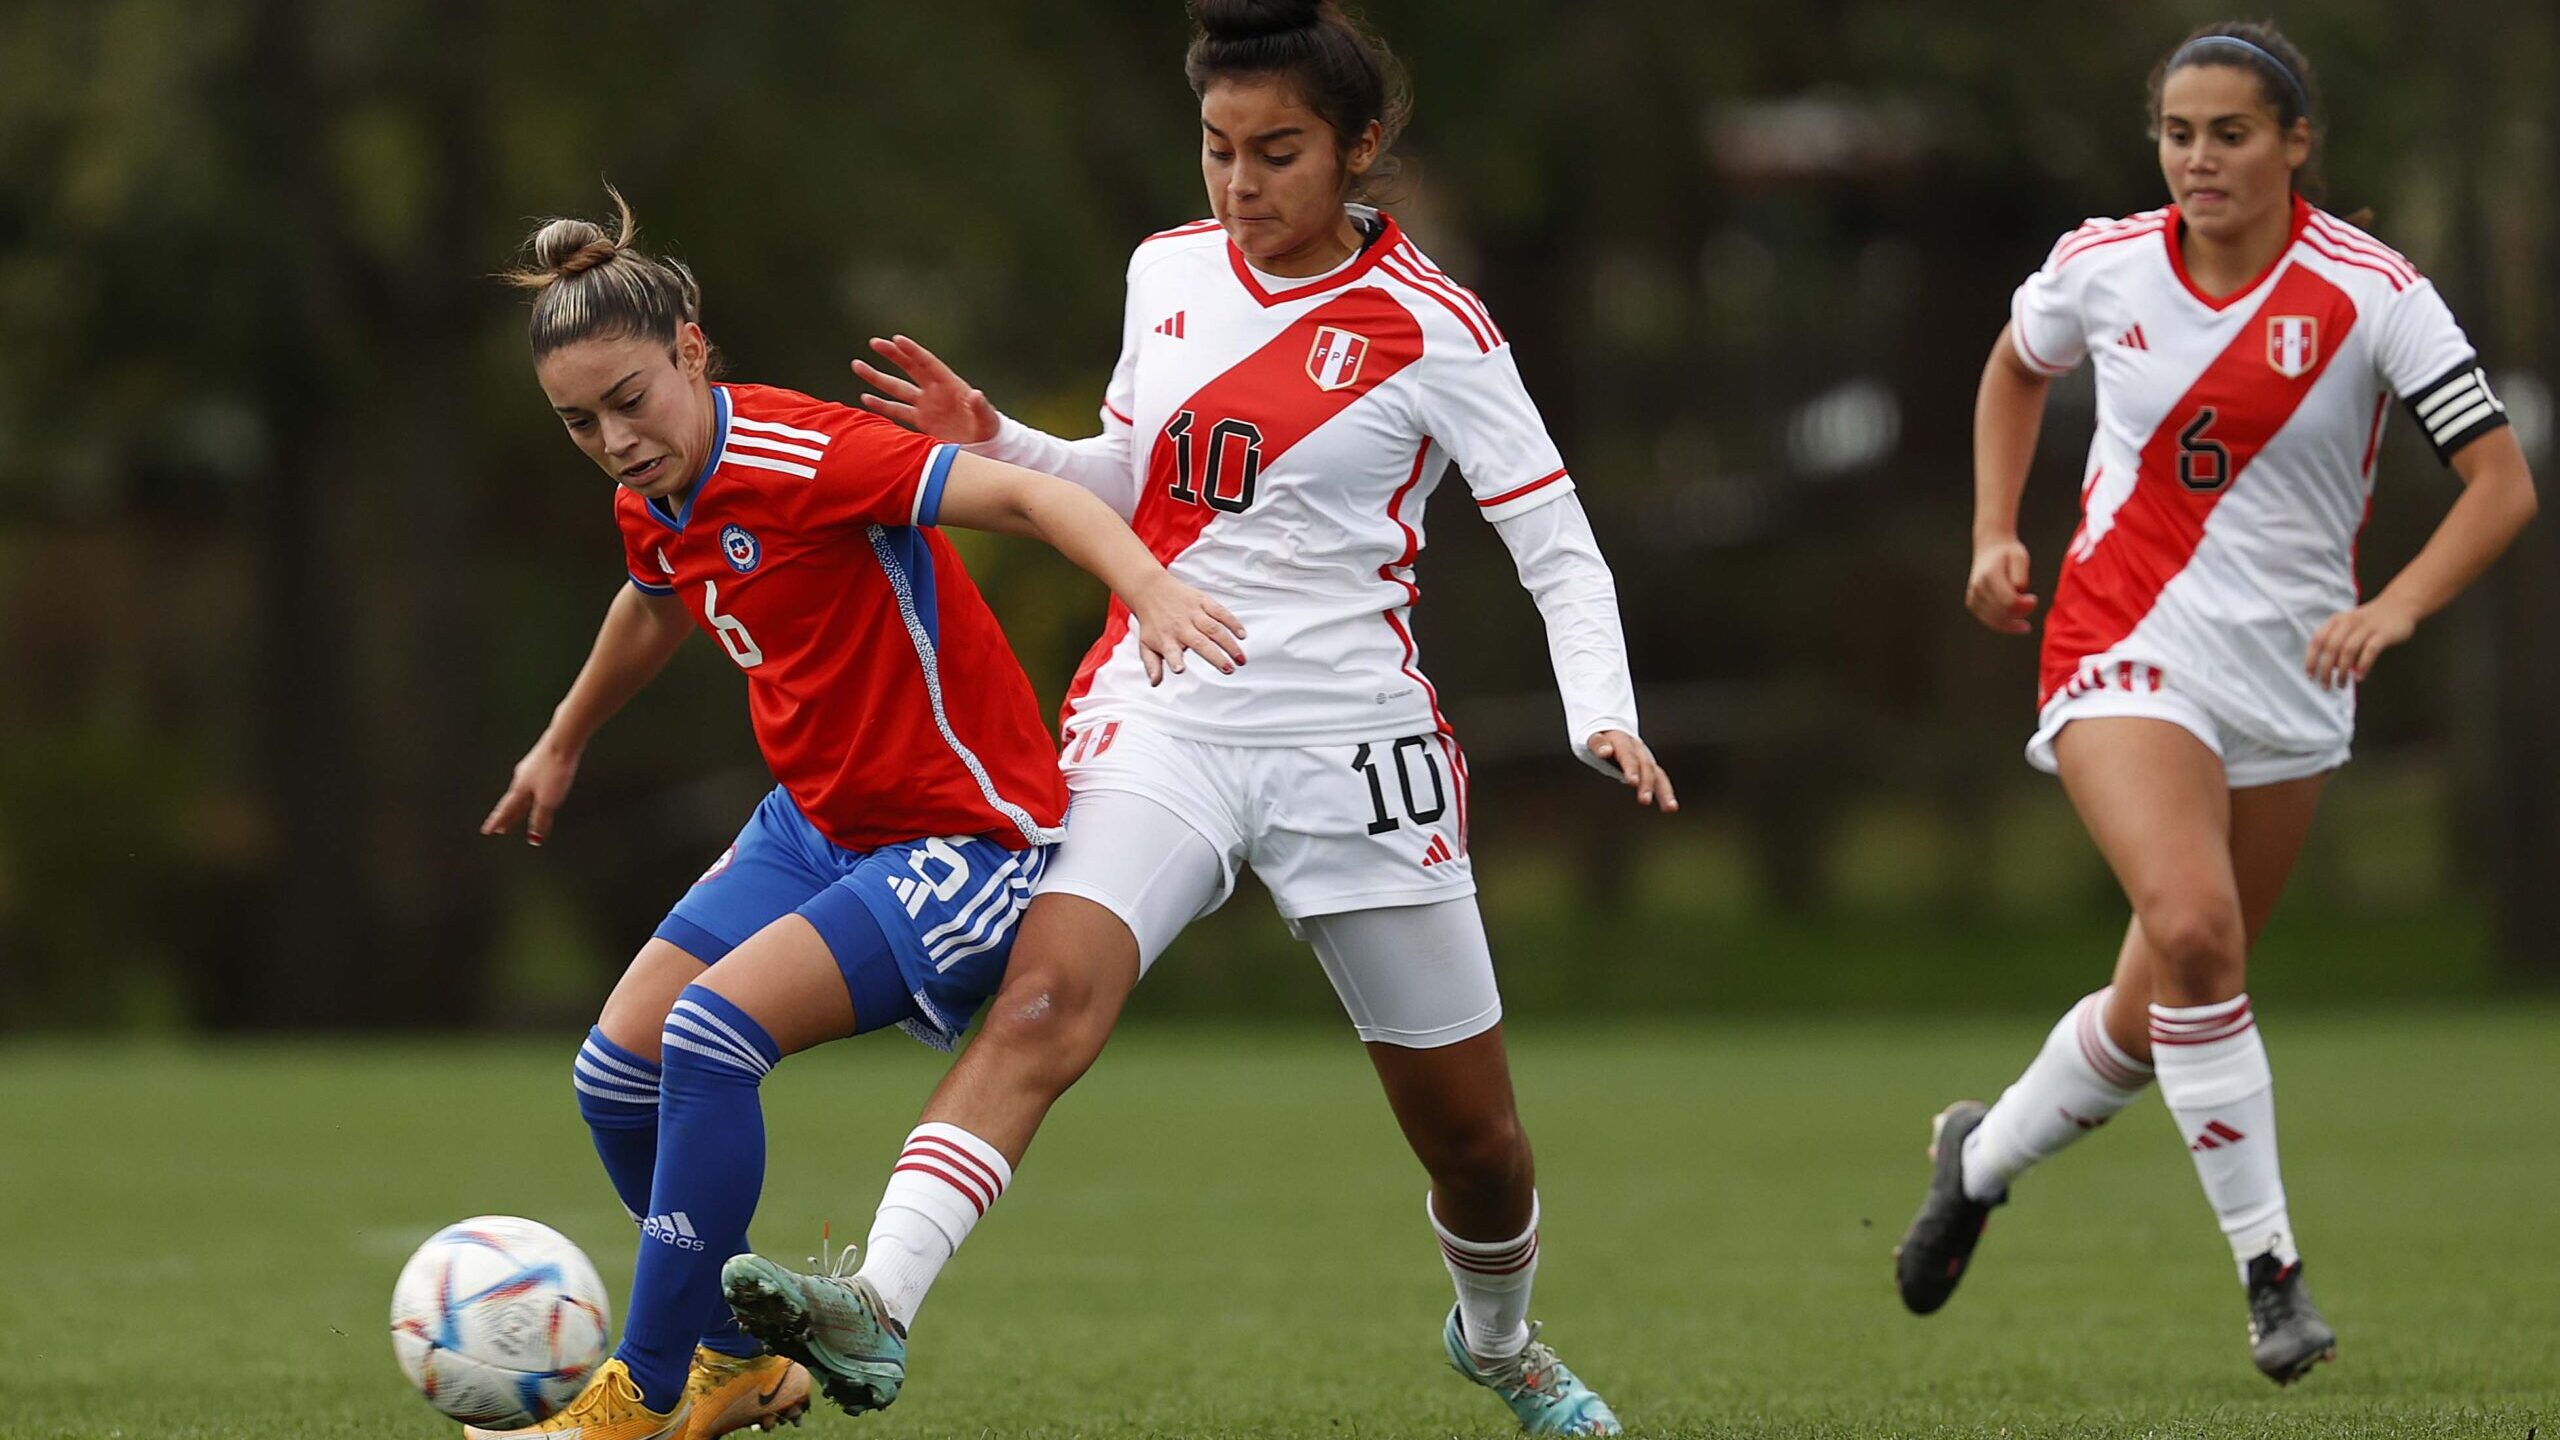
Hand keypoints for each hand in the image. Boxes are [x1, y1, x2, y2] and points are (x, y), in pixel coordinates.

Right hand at [481, 738, 580, 845]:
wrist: (563, 741)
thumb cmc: (554, 770)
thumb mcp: (548, 800)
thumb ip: (540, 818)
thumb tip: (534, 839)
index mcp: (520, 789)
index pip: (506, 811)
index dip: (498, 822)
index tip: (487, 832)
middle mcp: (522, 778)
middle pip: (513, 802)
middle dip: (508, 817)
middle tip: (501, 828)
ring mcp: (530, 767)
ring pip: (521, 790)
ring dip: (518, 803)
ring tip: (515, 809)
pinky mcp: (541, 759)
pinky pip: (532, 779)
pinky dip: (529, 789)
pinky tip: (534, 783)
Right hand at [851, 335, 1000, 443]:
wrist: (984, 446)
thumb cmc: (989, 428)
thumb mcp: (987, 418)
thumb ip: (981, 407)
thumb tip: (976, 394)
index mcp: (950, 385)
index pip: (927, 363)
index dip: (912, 352)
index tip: (896, 339)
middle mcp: (934, 391)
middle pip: (909, 368)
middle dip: (892, 355)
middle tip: (874, 342)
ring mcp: (926, 405)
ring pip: (897, 388)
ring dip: (878, 378)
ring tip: (858, 365)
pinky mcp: (921, 421)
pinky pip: (897, 411)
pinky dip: (882, 406)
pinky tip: (865, 398)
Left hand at [1127, 575, 1247, 684]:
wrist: (1150, 590)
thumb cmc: (1151, 622)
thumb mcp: (1145, 645)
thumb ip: (1152, 666)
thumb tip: (1155, 683)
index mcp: (1166, 639)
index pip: (1170, 652)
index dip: (1174, 661)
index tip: (1180, 669)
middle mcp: (1181, 627)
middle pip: (1201, 643)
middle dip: (1216, 657)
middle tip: (1228, 669)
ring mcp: (1193, 614)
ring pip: (1214, 629)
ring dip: (1229, 644)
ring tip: (1240, 659)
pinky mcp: (1202, 602)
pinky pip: (1220, 612)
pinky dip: (1233, 623)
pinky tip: (1242, 635)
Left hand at [1589, 730, 1677, 811]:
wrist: (1611, 729)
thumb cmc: (1599, 737)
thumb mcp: (1591, 736)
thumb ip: (1597, 743)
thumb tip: (1605, 752)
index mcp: (1622, 739)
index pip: (1627, 753)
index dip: (1631, 767)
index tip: (1632, 781)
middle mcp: (1637, 748)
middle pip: (1645, 765)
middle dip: (1647, 783)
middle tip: (1644, 800)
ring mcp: (1645, 758)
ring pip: (1658, 774)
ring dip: (1664, 791)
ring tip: (1669, 807)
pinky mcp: (1649, 767)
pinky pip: (1660, 779)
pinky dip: (1666, 793)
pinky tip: (1671, 808)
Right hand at [1965, 536, 2038, 633]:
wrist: (1990, 549)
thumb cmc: (2008, 554)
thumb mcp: (2020, 558)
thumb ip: (2021, 576)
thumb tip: (2019, 592)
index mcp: (1989, 576)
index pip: (2009, 602)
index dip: (2025, 606)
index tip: (2034, 598)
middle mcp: (1978, 588)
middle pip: (2003, 614)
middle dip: (2021, 613)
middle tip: (2031, 604)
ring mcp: (1973, 597)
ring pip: (1995, 621)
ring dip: (2013, 623)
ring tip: (2024, 621)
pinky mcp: (1972, 603)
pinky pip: (1989, 621)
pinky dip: (2003, 624)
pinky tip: (2014, 622)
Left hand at [2304, 596, 2416, 689]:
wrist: (2399, 605)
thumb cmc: (2369, 622)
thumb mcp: (2347, 626)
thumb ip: (2336, 644)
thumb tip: (2329, 668)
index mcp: (2336, 621)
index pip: (2317, 641)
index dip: (2311, 660)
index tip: (2311, 676)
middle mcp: (2348, 622)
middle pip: (2331, 648)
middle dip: (2325, 671)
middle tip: (2326, 686)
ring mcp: (2366, 627)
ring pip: (2348, 651)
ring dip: (2342, 671)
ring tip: (2341, 684)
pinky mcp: (2383, 634)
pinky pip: (2370, 651)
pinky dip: (2363, 666)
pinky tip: (2359, 677)